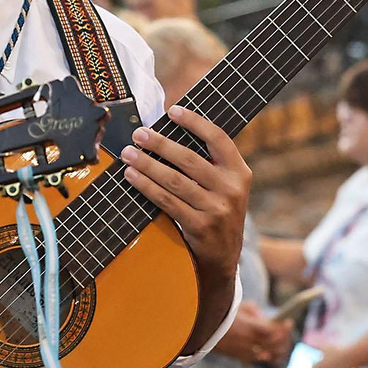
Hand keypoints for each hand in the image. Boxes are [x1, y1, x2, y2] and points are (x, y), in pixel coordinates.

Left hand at [120, 105, 249, 284]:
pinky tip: (131, 176)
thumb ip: (208, 163)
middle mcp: (231, 189)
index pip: (219, 139)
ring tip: (128, 153)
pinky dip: (146, 186)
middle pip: (190, 159)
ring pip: (174, 180)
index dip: (195, 122)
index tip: (172, 111)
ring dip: (147, 164)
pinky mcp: (199, 226)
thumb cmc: (216, 210)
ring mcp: (216, 209)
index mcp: (239, 172)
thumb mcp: (225, 186)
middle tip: (139, 134)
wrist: (224, 257)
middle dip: (160, 144)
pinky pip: (166, 201)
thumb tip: (169, 132)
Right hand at [214, 301, 293, 364]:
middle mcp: (249, 341)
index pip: (273, 331)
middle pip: (273, 344)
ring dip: (277, 350)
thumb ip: (252, 310)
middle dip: (283, 339)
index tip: (287, 322)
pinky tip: (269, 353)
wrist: (197, 328)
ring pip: (268, 354)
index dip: (283, 328)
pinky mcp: (238, 357)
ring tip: (281, 344)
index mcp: (249, 327)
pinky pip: (258, 359)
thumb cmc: (216, 313)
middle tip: (286, 333)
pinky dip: (266, 356)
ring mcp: (244, 351)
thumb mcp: (235, 306)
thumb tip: (262, 316)